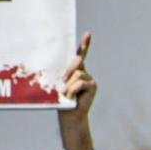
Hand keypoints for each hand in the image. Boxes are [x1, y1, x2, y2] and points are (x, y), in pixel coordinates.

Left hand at [58, 32, 95, 149]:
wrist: (69, 115)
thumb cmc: (60, 99)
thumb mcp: (57, 84)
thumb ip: (61, 74)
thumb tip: (65, 70)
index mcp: (74, 70)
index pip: (80, 54)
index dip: (85, 44)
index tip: (88, 34)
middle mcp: (83, 72)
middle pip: (77, 61)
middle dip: (68, 69)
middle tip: (62, 80)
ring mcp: (89, 79)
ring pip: (76, 73)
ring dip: (68, 84)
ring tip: (65, 94)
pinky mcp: (93, 86)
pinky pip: (80, 82)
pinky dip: (73, 89)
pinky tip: (71, 96)